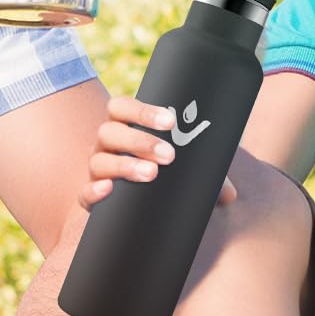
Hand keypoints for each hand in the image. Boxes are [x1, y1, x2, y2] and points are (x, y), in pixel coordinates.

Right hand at [79, 95, 236, 209]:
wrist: (127, 208)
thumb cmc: (160, 176)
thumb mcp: (181, 170)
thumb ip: (204, 176)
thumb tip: (230, 196)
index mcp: (124, 127)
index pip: (121, 107)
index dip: (143, 111)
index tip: (171, 121)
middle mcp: (105, 145)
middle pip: (110, 131)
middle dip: (140, 140)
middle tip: (170, 155)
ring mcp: (95, 170)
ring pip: (99, 160)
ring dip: (125, 165)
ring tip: (151, 174)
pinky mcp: (89, 198)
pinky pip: (84, 192)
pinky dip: (94, 190)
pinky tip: (109, 190)